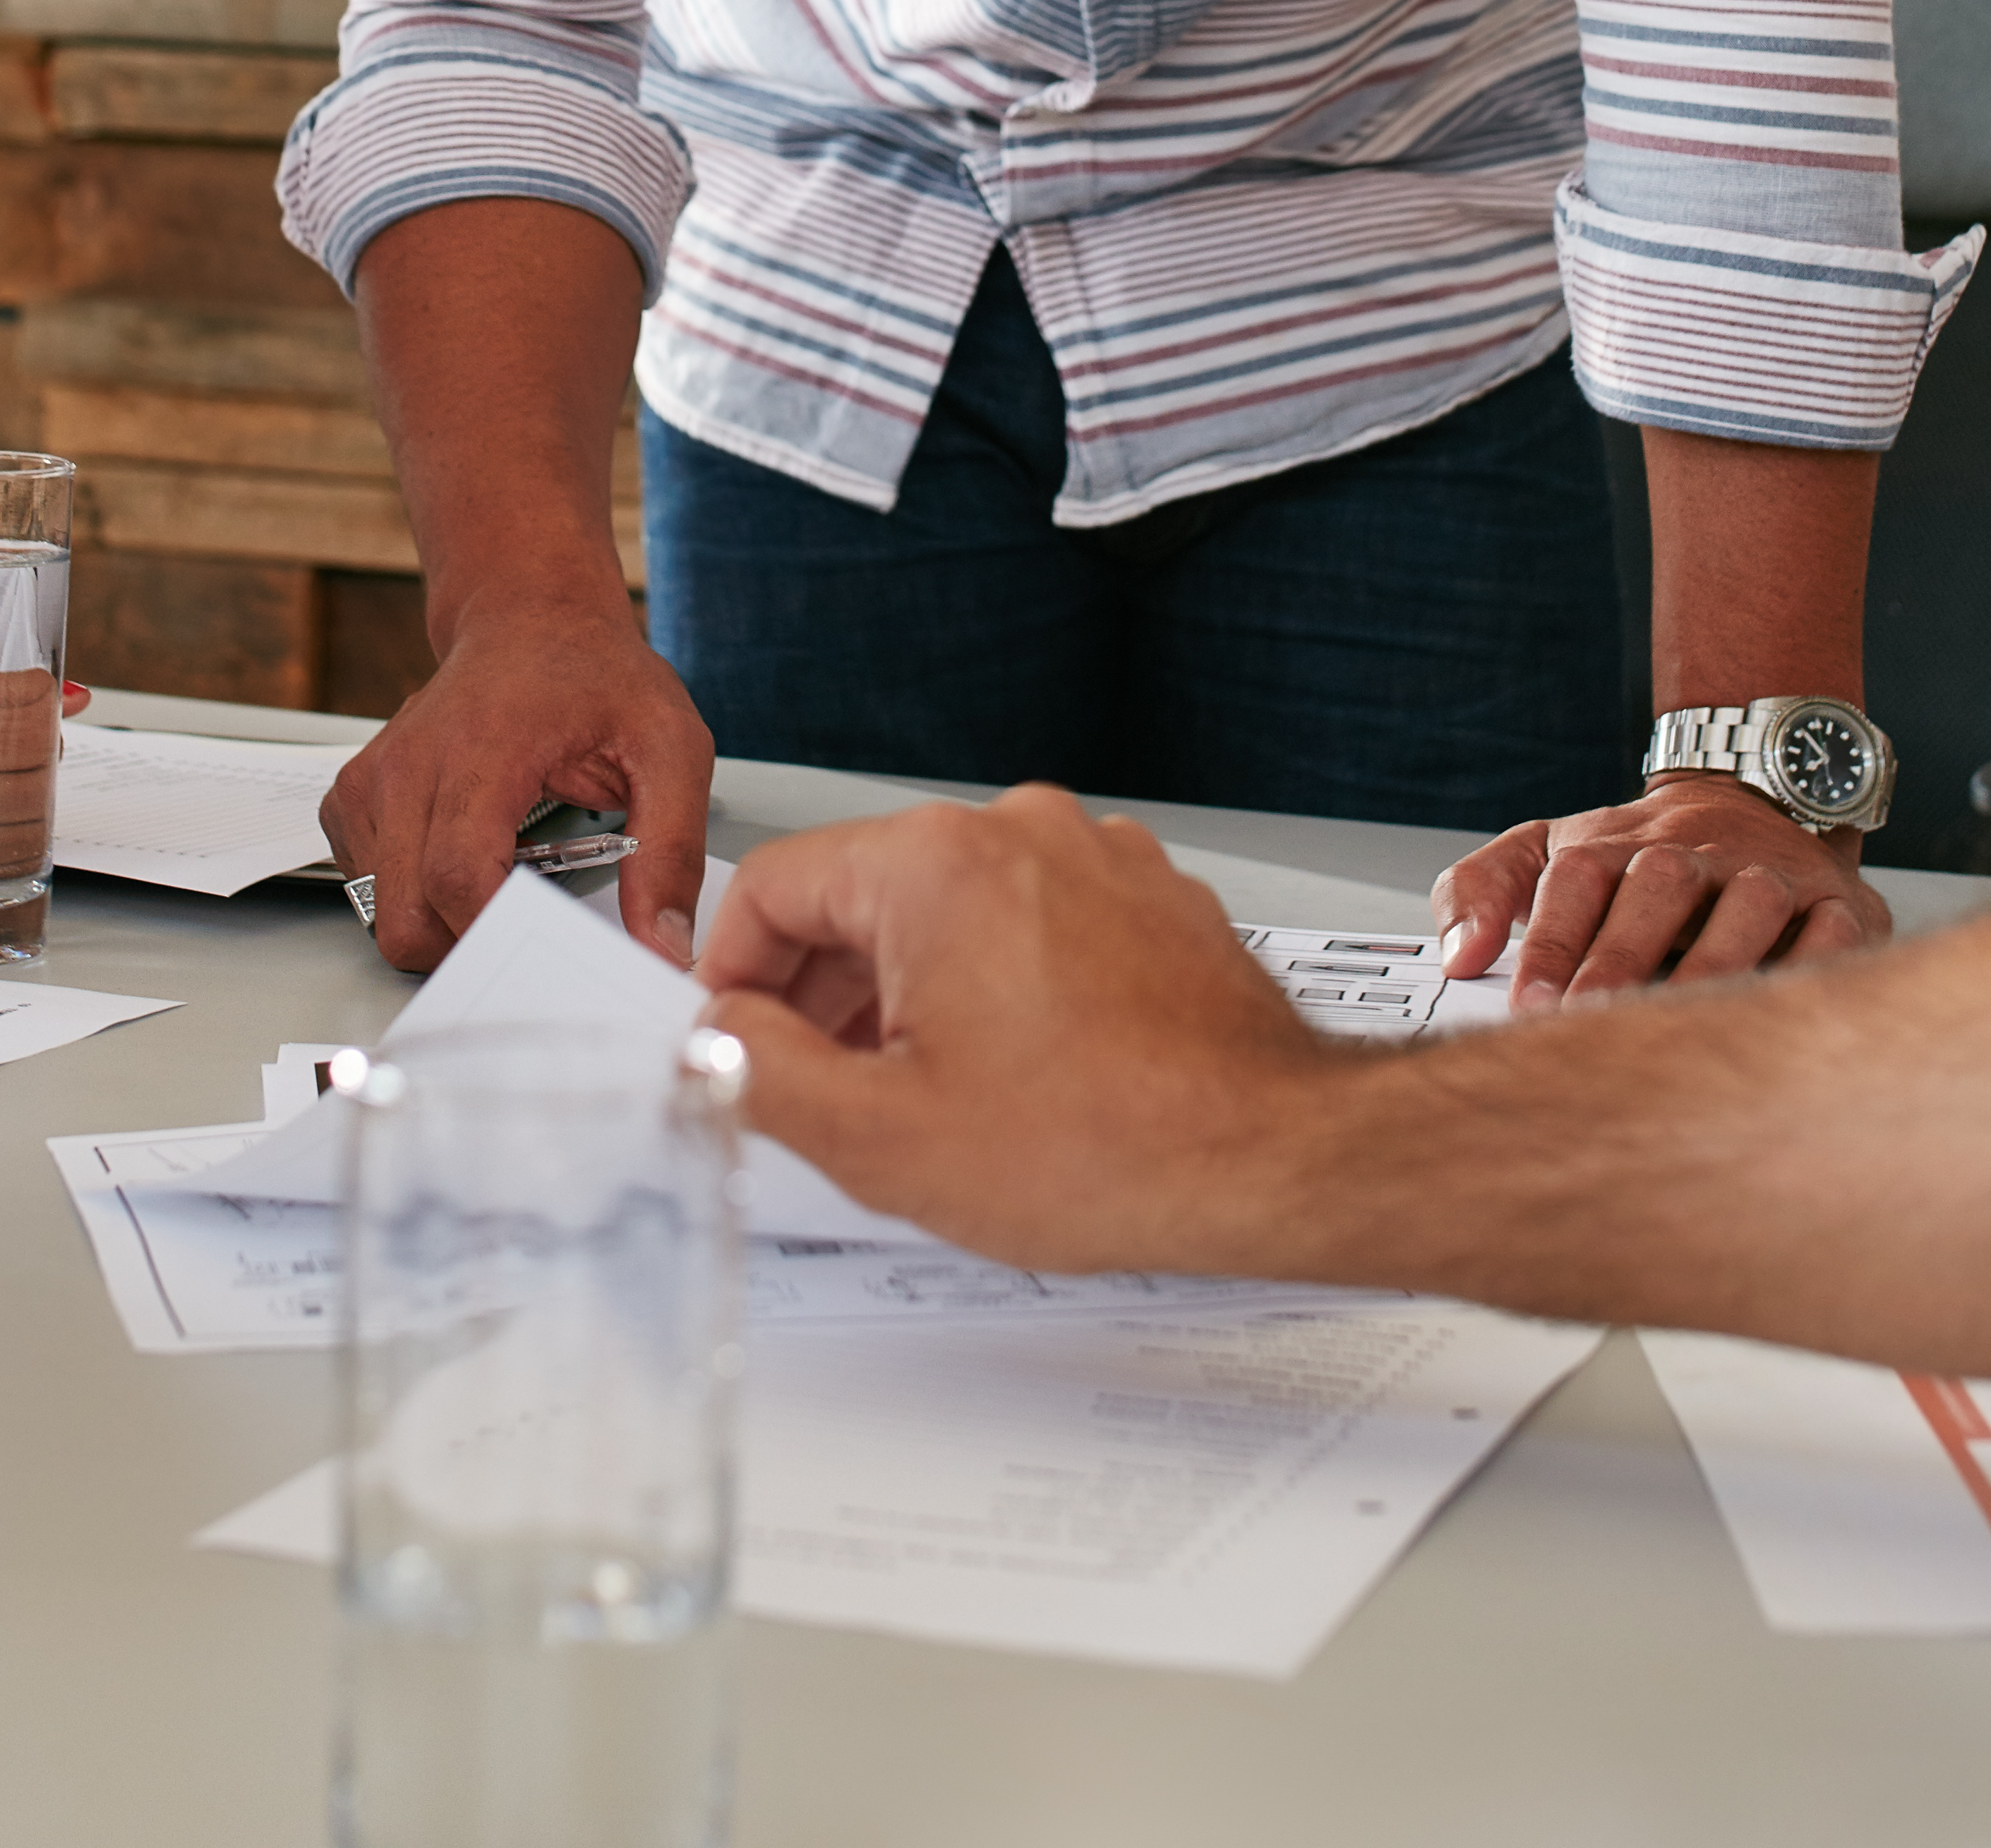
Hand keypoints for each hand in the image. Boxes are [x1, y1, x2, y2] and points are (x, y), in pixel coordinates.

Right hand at [317, 597, 711, 974]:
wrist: (530, 617)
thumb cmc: (595, 677)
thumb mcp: (669, 747)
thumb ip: (671, 849)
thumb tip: (663, 946)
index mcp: (482, 749)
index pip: (458, 876)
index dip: (496, 935)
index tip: (545, 953)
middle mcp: (409, 764)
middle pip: (408, 915)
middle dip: (468, 947)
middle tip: (527, 925)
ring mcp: (371, 780)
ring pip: (381, 911)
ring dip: (440, 922)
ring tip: (501, 878)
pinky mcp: (351, 795)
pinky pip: (365, 885)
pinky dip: (410, 895)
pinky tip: (463, 857)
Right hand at [699, 790, 1335, 1268]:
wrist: (1272, 1158)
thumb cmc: (1111, 1145)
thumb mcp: (880, 1138)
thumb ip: (759, 1073)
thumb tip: (718, 1036)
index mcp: (936, 863)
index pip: (773, 887)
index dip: (734, 978)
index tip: (742, 1040)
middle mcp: (1020, 832)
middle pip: (865, 893)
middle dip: (827, 994)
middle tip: (827, 1090)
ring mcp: (1097, 858)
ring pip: (953, 911)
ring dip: (916, 995)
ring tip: (933, 1097)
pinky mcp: (1150, 898)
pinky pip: (1036, 924)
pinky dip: (1002, 987)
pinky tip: (1019, 1076)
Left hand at [1435, 774, 1891, 1002]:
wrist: (1754, 802)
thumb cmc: (1639, 859)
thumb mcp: (1549, 854)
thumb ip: (1483, 889)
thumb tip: (1458, 954)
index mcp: (1616, 844)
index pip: (1576, 879)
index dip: (1553, 941)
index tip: (1529, 1004)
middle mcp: (1693, 854)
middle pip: (1657, 887)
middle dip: (1622, 957)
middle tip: (1591, 1024)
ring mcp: (1770, 876)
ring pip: (1747, 907)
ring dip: (1714, 965)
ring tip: (1680, 1028)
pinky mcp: (1840, 905)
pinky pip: (1833, 934)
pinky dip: (1811, 967)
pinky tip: (1777, 1014)